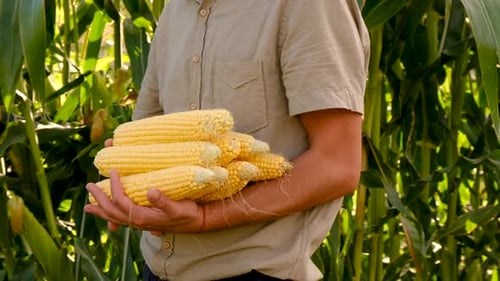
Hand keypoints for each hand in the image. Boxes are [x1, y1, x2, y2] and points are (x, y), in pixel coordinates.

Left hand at [84, 169, 204, 234]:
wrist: (195, 222)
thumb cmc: (186, 213)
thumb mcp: (177, 207)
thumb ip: (163, 201)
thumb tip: (151, 190)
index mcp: (141, 217)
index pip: (121, 201)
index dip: (114, 186)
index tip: (114, 171)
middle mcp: (137, 221)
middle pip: (111, 211)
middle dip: (99, 199)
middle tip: (89, 186)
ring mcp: (138, 222)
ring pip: (114, 217)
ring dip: (101, 209)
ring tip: (89, 205)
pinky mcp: (142, 220)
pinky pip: (120, 218)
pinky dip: (110, 215)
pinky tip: (107, 211)